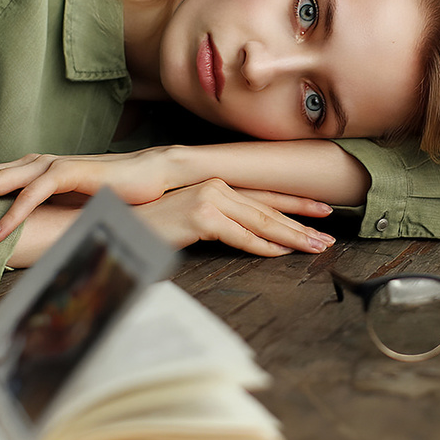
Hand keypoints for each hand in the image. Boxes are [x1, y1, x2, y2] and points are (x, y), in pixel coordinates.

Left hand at [0, 149, 178, 241]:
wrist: (152, 174)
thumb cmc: (113, 192)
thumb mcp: (69, 205)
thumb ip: (45, 212)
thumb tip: (22, 234)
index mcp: (35, 169)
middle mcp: (39, 162)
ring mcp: (54, 165)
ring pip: (2, 179)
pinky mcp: (72, 173)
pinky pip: (35, 193)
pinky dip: (14, 213)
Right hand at [4, 179, 334, 266]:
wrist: (110, 225)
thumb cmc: (143, 228)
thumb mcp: (186, 226)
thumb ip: (214, 228)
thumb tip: (241, 239)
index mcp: (213, 187)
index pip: (262, 196)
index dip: (294, 203)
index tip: (322, 210)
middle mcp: (214, 186)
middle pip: (268, 208)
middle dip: (302, 223)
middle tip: (329, 237)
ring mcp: (208, 197)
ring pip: (261, 221)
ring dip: (292, 237)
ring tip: (317, 248)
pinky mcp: (200, 214)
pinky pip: (240, 235)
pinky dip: (262, 246)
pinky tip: (282, 253)